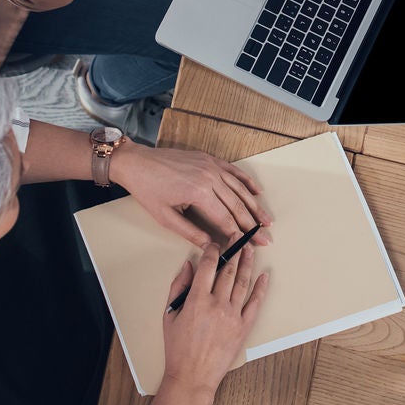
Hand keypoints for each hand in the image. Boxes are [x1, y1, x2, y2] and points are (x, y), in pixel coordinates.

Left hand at [114, 145, 272, 246]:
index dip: (239, 234)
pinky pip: (233, 171)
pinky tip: (257, 192)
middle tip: (265, 238)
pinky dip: (246, 182)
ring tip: (266, 220)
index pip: (225, 218)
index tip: (250, 245)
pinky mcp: (209, 159)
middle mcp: (209, 177)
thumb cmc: (148, 190)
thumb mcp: (166, 217)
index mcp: (198, 192)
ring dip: (254, 205)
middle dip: (252, 224)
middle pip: (237, 204)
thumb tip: (210, 246)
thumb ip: (190, 232)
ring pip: (239, 188)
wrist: (137, 163)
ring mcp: (211, 166)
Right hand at [160, 244, 267, 394]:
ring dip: (247, 263)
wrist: (192, 377)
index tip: (215, 243)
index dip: (212, 250)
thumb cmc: (177, 349)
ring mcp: (232, 316)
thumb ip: (178, 287)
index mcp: (196, 300)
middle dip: (233, 250)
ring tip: (250, 249)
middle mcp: (216, 305)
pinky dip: (261, 288)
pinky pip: (255, 303)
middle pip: (228, 270)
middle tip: (238, 236)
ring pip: (242, 282)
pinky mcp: (243, 327)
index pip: (207, 266)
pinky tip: (264, 276)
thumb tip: (188, 266)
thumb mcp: (169, 315)